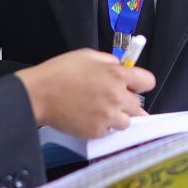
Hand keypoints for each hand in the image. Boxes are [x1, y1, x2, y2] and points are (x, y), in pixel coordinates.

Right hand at [14, 49, 155, 134]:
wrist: (39, 94)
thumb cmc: (59, 73)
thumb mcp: (88, 56)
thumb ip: (109, 62)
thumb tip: (120, 66)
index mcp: (117, 75)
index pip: (148, 82)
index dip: (141, 83)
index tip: (135, 85)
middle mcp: (117, 97)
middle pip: (138, 105)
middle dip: (126, 102)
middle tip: (109, 99)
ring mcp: (108, 116)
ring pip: (126, 122)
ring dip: (117, 117)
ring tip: (99, 110)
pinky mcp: (97, 131)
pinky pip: (108, 132)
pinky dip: (101, 126)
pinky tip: (88, 117)